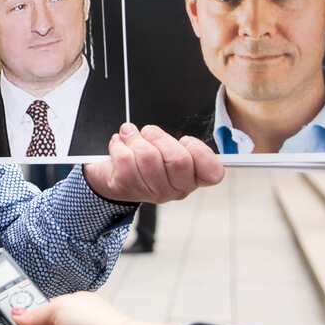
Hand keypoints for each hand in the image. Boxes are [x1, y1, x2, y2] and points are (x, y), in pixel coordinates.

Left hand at [82, 123, 224, 202]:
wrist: (111, 174)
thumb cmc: (145, 157)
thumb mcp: (169, 148)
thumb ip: (181, 144)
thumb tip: (187, 141)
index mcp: (193, 178)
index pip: (213, 173)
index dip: (200, 151)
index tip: (185, 139)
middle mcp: (176, 190)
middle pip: (179, 159)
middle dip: (159, 137)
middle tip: (148, 132)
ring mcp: (152, 193)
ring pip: (148, 156)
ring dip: (135, 138)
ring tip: (129, 135)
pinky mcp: (127, 189)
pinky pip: (125, 159)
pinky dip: (118, 145)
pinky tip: (118, 145)